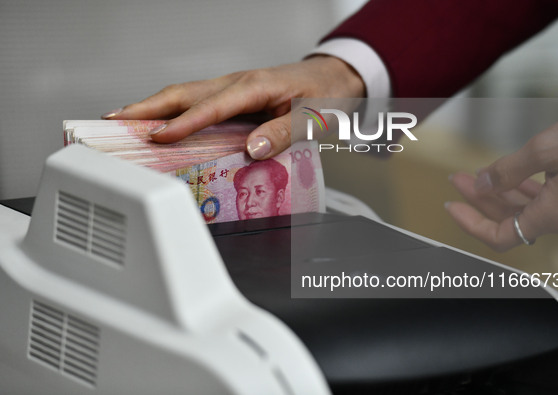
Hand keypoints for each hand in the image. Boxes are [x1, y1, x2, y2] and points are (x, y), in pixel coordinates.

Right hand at [101, 56, 364, 159]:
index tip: (157, 139)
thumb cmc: (323, 95)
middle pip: (183, 93)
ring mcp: (232, 86)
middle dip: (147, 108)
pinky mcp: (232, 94)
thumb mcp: (313, 117)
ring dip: (152, 107)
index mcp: (254, 87)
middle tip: (112, 122)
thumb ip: (283, 133)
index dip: (182, 124)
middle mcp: (237, 83)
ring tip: (122, 122)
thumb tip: (252, 151)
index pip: (211, 107)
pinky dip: (172, 111)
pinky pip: (196, 101)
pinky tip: (160, 124)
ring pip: (184, 94)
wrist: (333, 77)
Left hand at [446, 110, 557, 251]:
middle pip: (510, 220)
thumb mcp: (546, 148)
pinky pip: (545, 202)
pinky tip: (508, 178)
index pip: (501, 236)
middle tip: (460, 179)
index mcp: (555, 215)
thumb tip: (482, 184)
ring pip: (527, 210)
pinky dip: (522, 191)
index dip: (471, 224)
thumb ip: (508, 170)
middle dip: (480, 199)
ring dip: (499, 193)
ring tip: (476, 175)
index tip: (452, 207)